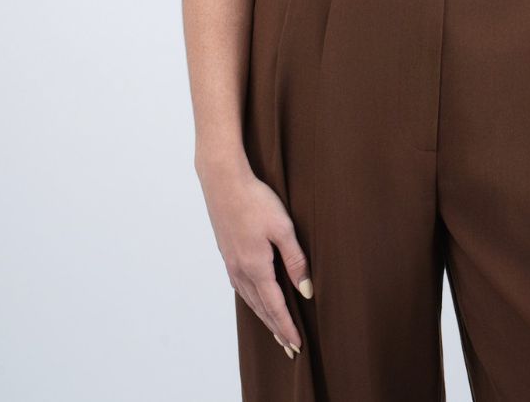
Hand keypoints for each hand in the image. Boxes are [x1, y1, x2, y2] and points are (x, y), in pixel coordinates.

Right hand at [198, 160, 312, 358]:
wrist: (223, 181)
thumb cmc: (256, 200)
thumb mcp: (283, 228)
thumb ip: (295, 260)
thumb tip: (306, 291)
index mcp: (256, 267)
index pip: (275, 307)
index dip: (287, 326)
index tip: (297, 344)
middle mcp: (240, 270)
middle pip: (261, 309)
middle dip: (276, 329)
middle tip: (289, 348)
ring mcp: (231, 263)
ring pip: (249, 299)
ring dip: (263, 318)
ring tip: (275, 331)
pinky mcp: (227, 253)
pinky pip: (241, 287)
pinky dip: (252, 301)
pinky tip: (255, 300)